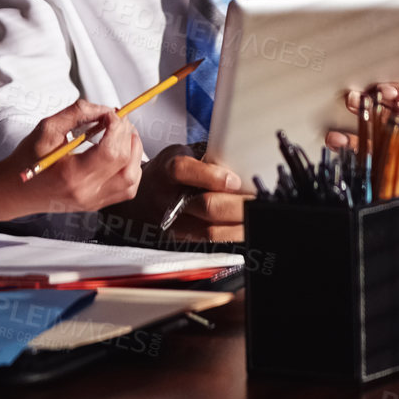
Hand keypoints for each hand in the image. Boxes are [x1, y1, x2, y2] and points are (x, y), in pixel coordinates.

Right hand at [0, 98, 142, 225]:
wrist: (14, 190)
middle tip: (118, 119)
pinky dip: (131, 168)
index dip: (117, 127)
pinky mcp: (96, 204)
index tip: (109, 112)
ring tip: (122, 134)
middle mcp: (87, 193)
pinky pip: (126, 190)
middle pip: (125, 164)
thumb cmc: (28, 157)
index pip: (111, 152)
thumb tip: (104, 108)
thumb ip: (77, 113)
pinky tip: (120, 153)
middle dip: (127, 135)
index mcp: (72, 175)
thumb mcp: (47, 128)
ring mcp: (93, 202)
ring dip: (134, 153)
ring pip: (132, 180)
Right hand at [127, 144, 246, 243]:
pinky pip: (209, 244)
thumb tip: (240, 160)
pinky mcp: (179, 242)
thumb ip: (206, 156)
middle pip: (205, 206)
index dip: (211, 176)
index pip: (183, 170)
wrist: (140, 200)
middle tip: (258, 200)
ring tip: (255, 216)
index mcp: (166, 170)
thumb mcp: (181, 154)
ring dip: (238, 226)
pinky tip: (241, 229)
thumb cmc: (167, 173)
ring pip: (210, 232)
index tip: (234, 180)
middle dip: (237, 205)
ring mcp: (171, 224)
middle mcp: (166, 199)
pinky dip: (228, 237)